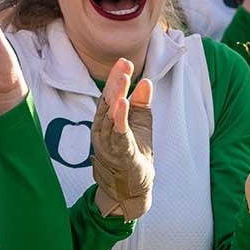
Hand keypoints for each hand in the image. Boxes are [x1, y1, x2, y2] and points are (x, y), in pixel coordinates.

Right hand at [91, 59, 153, 220]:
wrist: (133, 188)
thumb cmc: (133, 153)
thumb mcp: (140, 124)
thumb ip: (142, 103)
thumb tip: (146, 81)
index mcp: (106, 121)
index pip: (109, 95)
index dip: (116, 78)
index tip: (124, 61)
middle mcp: (103, 130)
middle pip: (107, 102)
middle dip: (115, 82)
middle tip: (123, 64)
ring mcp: (109, 144)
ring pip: (110, 116)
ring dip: (117, 96)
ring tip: (123, 80)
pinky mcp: (120, 155)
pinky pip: (118, 136)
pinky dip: (120, 120)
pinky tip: (124, 105)